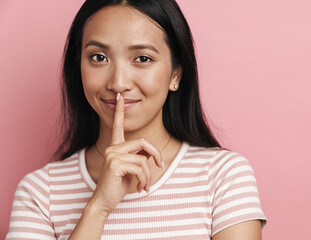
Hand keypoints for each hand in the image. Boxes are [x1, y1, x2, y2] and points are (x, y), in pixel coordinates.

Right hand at [89, 93, 162, 215]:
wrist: (104, 201)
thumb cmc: (117, 185)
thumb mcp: (131, 169)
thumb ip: (138, 157)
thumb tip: (150, 154)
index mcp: (115, 147)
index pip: (117, 126)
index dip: (119, 112)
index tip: (120, 97)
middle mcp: (112, 148)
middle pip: (143, 142)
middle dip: (156, 155)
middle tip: (160, 166)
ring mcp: (112, 155)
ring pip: (143, 159)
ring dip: (148, 175)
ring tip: (144, 185)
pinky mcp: (114, 164)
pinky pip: (140, 168)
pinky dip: (144, 179)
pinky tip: (140, 188)